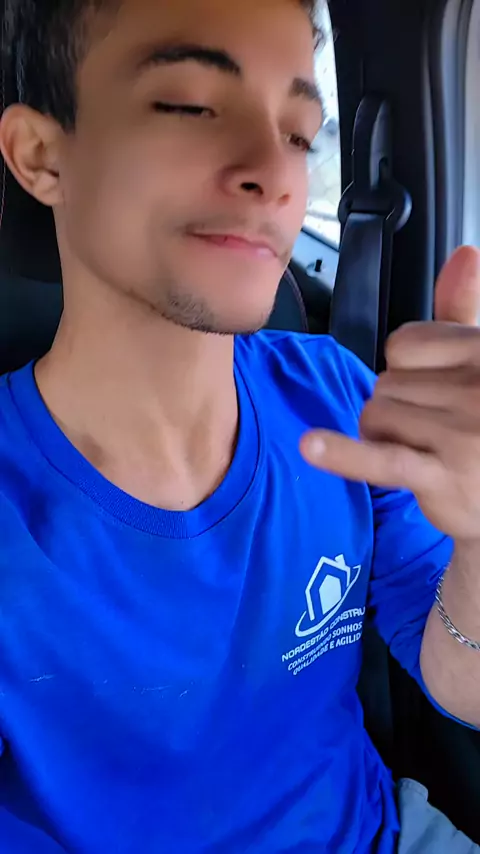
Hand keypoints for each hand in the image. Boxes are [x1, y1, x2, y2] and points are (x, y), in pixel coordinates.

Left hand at [301, 246, 479, 540]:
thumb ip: (463, 310)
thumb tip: (465, 254)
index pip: (402, 345)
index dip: (406, 371)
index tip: (436, 394)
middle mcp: (476, 388)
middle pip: (385, 383)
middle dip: (396, 411)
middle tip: (435, 436)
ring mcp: (460, 434)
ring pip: (375, 417)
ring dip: (386, 439)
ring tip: (428, 455)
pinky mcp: (440, 476)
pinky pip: (381, 458)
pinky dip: (344, 455)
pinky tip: (311, 446)